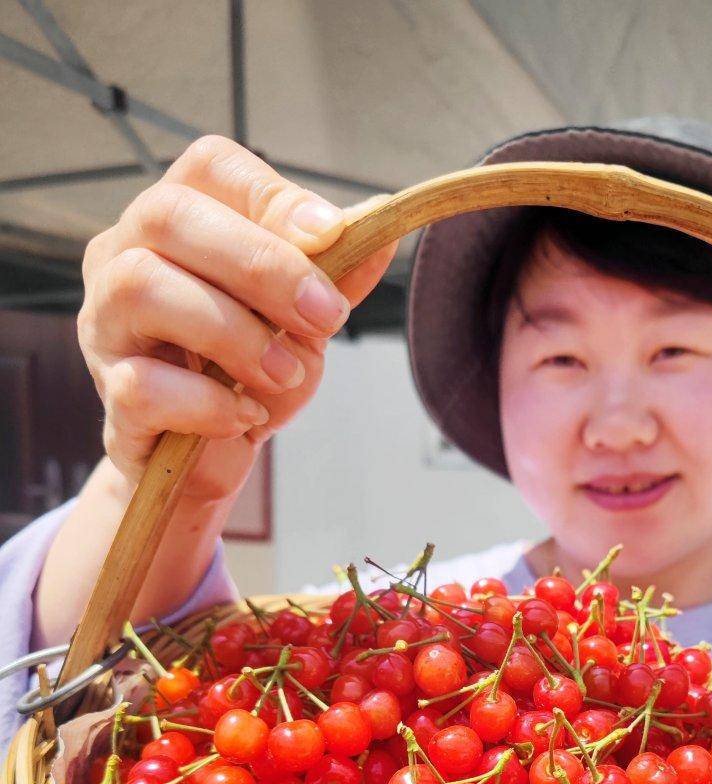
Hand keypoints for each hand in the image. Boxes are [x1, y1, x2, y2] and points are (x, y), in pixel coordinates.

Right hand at [77, 135, 396, 504]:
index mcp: (176, 226)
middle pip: (168, 215)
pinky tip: (243, 417)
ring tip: (282, 373)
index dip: (271, 195)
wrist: (210, 464)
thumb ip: (337, 273)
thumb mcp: (304, 322)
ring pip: (143, 287)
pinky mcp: (109, 396)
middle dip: (260, 263)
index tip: (331, 236)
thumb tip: (382, 217)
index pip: (207, 166)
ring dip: (232, 332)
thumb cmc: (249, 378)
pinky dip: (206, 402)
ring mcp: (104, 327)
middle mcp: (122, 259)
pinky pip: (142, 384)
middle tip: (324, 316)